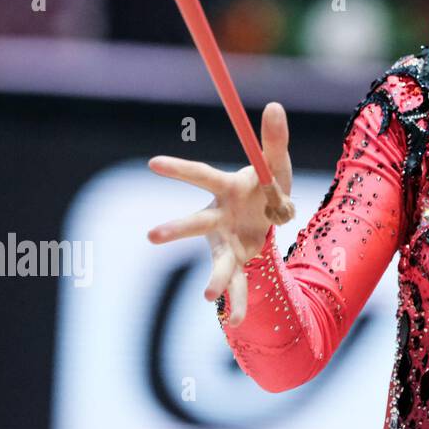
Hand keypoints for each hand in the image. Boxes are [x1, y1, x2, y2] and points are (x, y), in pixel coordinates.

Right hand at [145, 101, 293, 325]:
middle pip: (196, 223)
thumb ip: (273, 138)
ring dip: (214, 277)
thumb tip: (273, 106)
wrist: (270, 215)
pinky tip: (237, 323)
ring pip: (217, 261)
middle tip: (151, 235)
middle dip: (176, 229)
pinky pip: (240, 285)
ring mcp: (226, 243)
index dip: (178, 169)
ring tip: (206, 295)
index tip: (152, 162)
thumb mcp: (277, 163)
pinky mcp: (239, 262)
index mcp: (226, 189)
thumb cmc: (267, 185)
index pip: (201, 176)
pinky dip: (239, 303)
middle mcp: (218, 219)